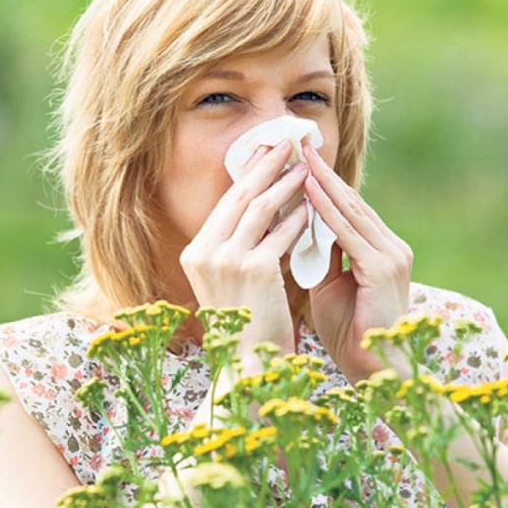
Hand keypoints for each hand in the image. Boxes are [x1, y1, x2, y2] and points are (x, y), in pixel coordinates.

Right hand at [180, 141, 308, 356]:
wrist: (247, 366)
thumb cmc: (246, 326)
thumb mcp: (232, 281)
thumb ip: (240, 247)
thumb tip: (267, 209)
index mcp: (196, 254)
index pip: (226, 203)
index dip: (248, 174)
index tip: (266, 153)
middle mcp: (204, 253)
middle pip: (240, 196)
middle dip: (266, 164)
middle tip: (287, 141)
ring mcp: (226, 260)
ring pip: (260, 207)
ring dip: (285, 183)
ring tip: (305, 166)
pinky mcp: (253, 270)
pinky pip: (281, 233)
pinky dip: (298, 217)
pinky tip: (312, 206)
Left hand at [303, 144, 413, 382]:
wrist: (374, 370)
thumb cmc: (349, 332)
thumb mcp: (330, 286)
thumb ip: (321, 256)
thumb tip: (300, 229)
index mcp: (380, 251)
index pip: (348, 209)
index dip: (323, 185)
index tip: (299, 161)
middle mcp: (391, 247)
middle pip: (351, 202)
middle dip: (322, 173)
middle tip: (297, 145)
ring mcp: (390, 255)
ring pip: (350, 211)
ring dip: (323, 183)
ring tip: (300, 157)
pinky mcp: (382, 268)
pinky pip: (348, 233)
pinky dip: (327, 210)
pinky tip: (309, 190)